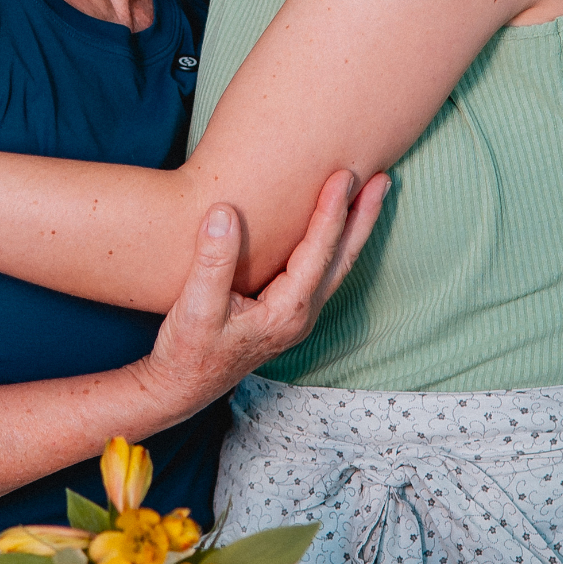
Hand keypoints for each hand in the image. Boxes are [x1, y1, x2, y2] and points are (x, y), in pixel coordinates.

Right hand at [137, 172, 389, 422]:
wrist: (180, 388)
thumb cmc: (187, 351)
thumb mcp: (196, 306)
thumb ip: (213, 261)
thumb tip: (225, 212)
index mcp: (286, 311)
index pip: (319, 252)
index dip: (332, 211)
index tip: (344, 175)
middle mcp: (300, 315)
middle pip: (342, 259)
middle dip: (363, 217)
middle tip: (382, 179)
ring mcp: (295, 317)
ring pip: (335, 265)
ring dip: (352, 228)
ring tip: (366, 195)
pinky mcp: (284, 314)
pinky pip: (320, 271)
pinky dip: (332, 243)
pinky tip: (329, 227)